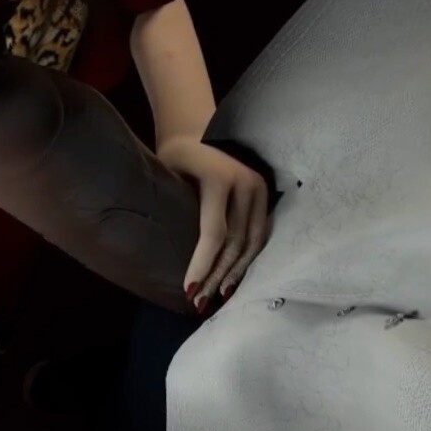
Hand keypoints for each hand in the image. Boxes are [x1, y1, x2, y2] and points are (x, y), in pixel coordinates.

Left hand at [159, 136, 270, 312]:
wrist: (195, 128)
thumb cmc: (173, 156)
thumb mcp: (166, 174)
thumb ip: (173, 208)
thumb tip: (165, 256)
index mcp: (222, 179)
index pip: (214, 233)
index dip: (202, 265)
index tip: (188, 291)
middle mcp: (247, 184)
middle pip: (235, 243)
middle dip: (216, 277)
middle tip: (199, 303)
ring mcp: (260, 190)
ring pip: (251, 244)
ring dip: (234, 274)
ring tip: (216, 298)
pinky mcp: (265, 197)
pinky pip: (258, 236)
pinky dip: (246, 260)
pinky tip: (233, 280)